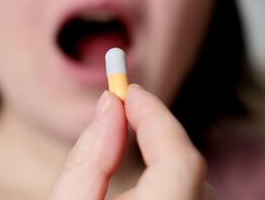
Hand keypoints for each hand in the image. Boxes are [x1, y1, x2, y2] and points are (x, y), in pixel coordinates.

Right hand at [47, 84, 215, 199]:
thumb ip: (87, 159)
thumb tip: (109, 105)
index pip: (179, 162)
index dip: (155, 117)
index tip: (127, 90)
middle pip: (188, 168)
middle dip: (156, 130)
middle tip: (125, 107)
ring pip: (193, 181)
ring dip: (162, 153)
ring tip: (127, 136)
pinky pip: (188, 192)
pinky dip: (167, 174)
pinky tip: (144, 172)